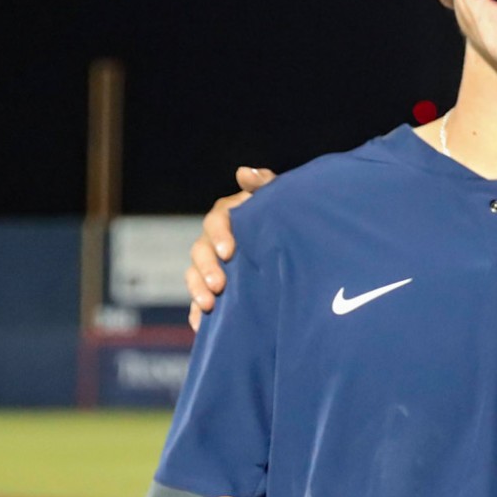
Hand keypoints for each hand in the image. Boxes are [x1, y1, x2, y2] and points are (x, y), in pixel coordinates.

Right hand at [187, 166, 274, 328]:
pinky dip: (196, 313)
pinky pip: (199, 300)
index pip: (217, 219)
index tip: (229, 252)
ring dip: (197, 289)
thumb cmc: (290, 219)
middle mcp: (217, 239)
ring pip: (194, 275)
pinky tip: (199, 326)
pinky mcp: (215, 289)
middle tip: (218, 285)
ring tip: (209, 305)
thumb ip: (266, 186)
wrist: (301, 253)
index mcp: (232, 216)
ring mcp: (214, 265)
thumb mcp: (282, 201)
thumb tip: (242, 171)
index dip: (219, 234)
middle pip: (200, 249)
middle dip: (206, 268)